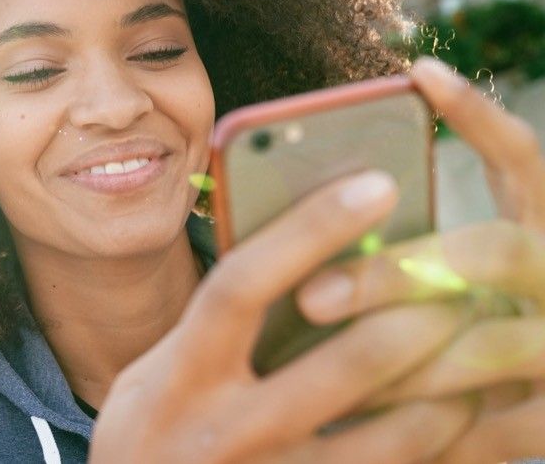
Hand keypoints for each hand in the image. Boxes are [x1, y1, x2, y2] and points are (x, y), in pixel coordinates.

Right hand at [90, 170, 474, 463]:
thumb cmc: (152, 431)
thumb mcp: (156, 372)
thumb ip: (212, 327)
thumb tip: (296, 256)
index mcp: (180, 372)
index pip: (243, 285)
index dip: (309, 230)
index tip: (374, 185)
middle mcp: (223, 429)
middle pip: (341, 366)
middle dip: (412, 319)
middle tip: (455, 279)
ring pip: (385, 439)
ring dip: (445, 391)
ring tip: (471, 351)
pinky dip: (433, 443)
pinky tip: (450, 412)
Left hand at [295, 57, 544, 463]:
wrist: (518, 407)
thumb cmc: (440, 332)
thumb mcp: (436, 280)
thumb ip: (397, 248)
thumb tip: (292, 214)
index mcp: (536, 231)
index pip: (522, 158)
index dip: (479, 116)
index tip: (419, 73)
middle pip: (498, 252)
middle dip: (398, 273)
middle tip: (311, 298)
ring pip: (490, 346)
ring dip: (396, 360)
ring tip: (316, 375)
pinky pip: (487, 431)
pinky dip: (418, 428)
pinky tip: (357, 425)